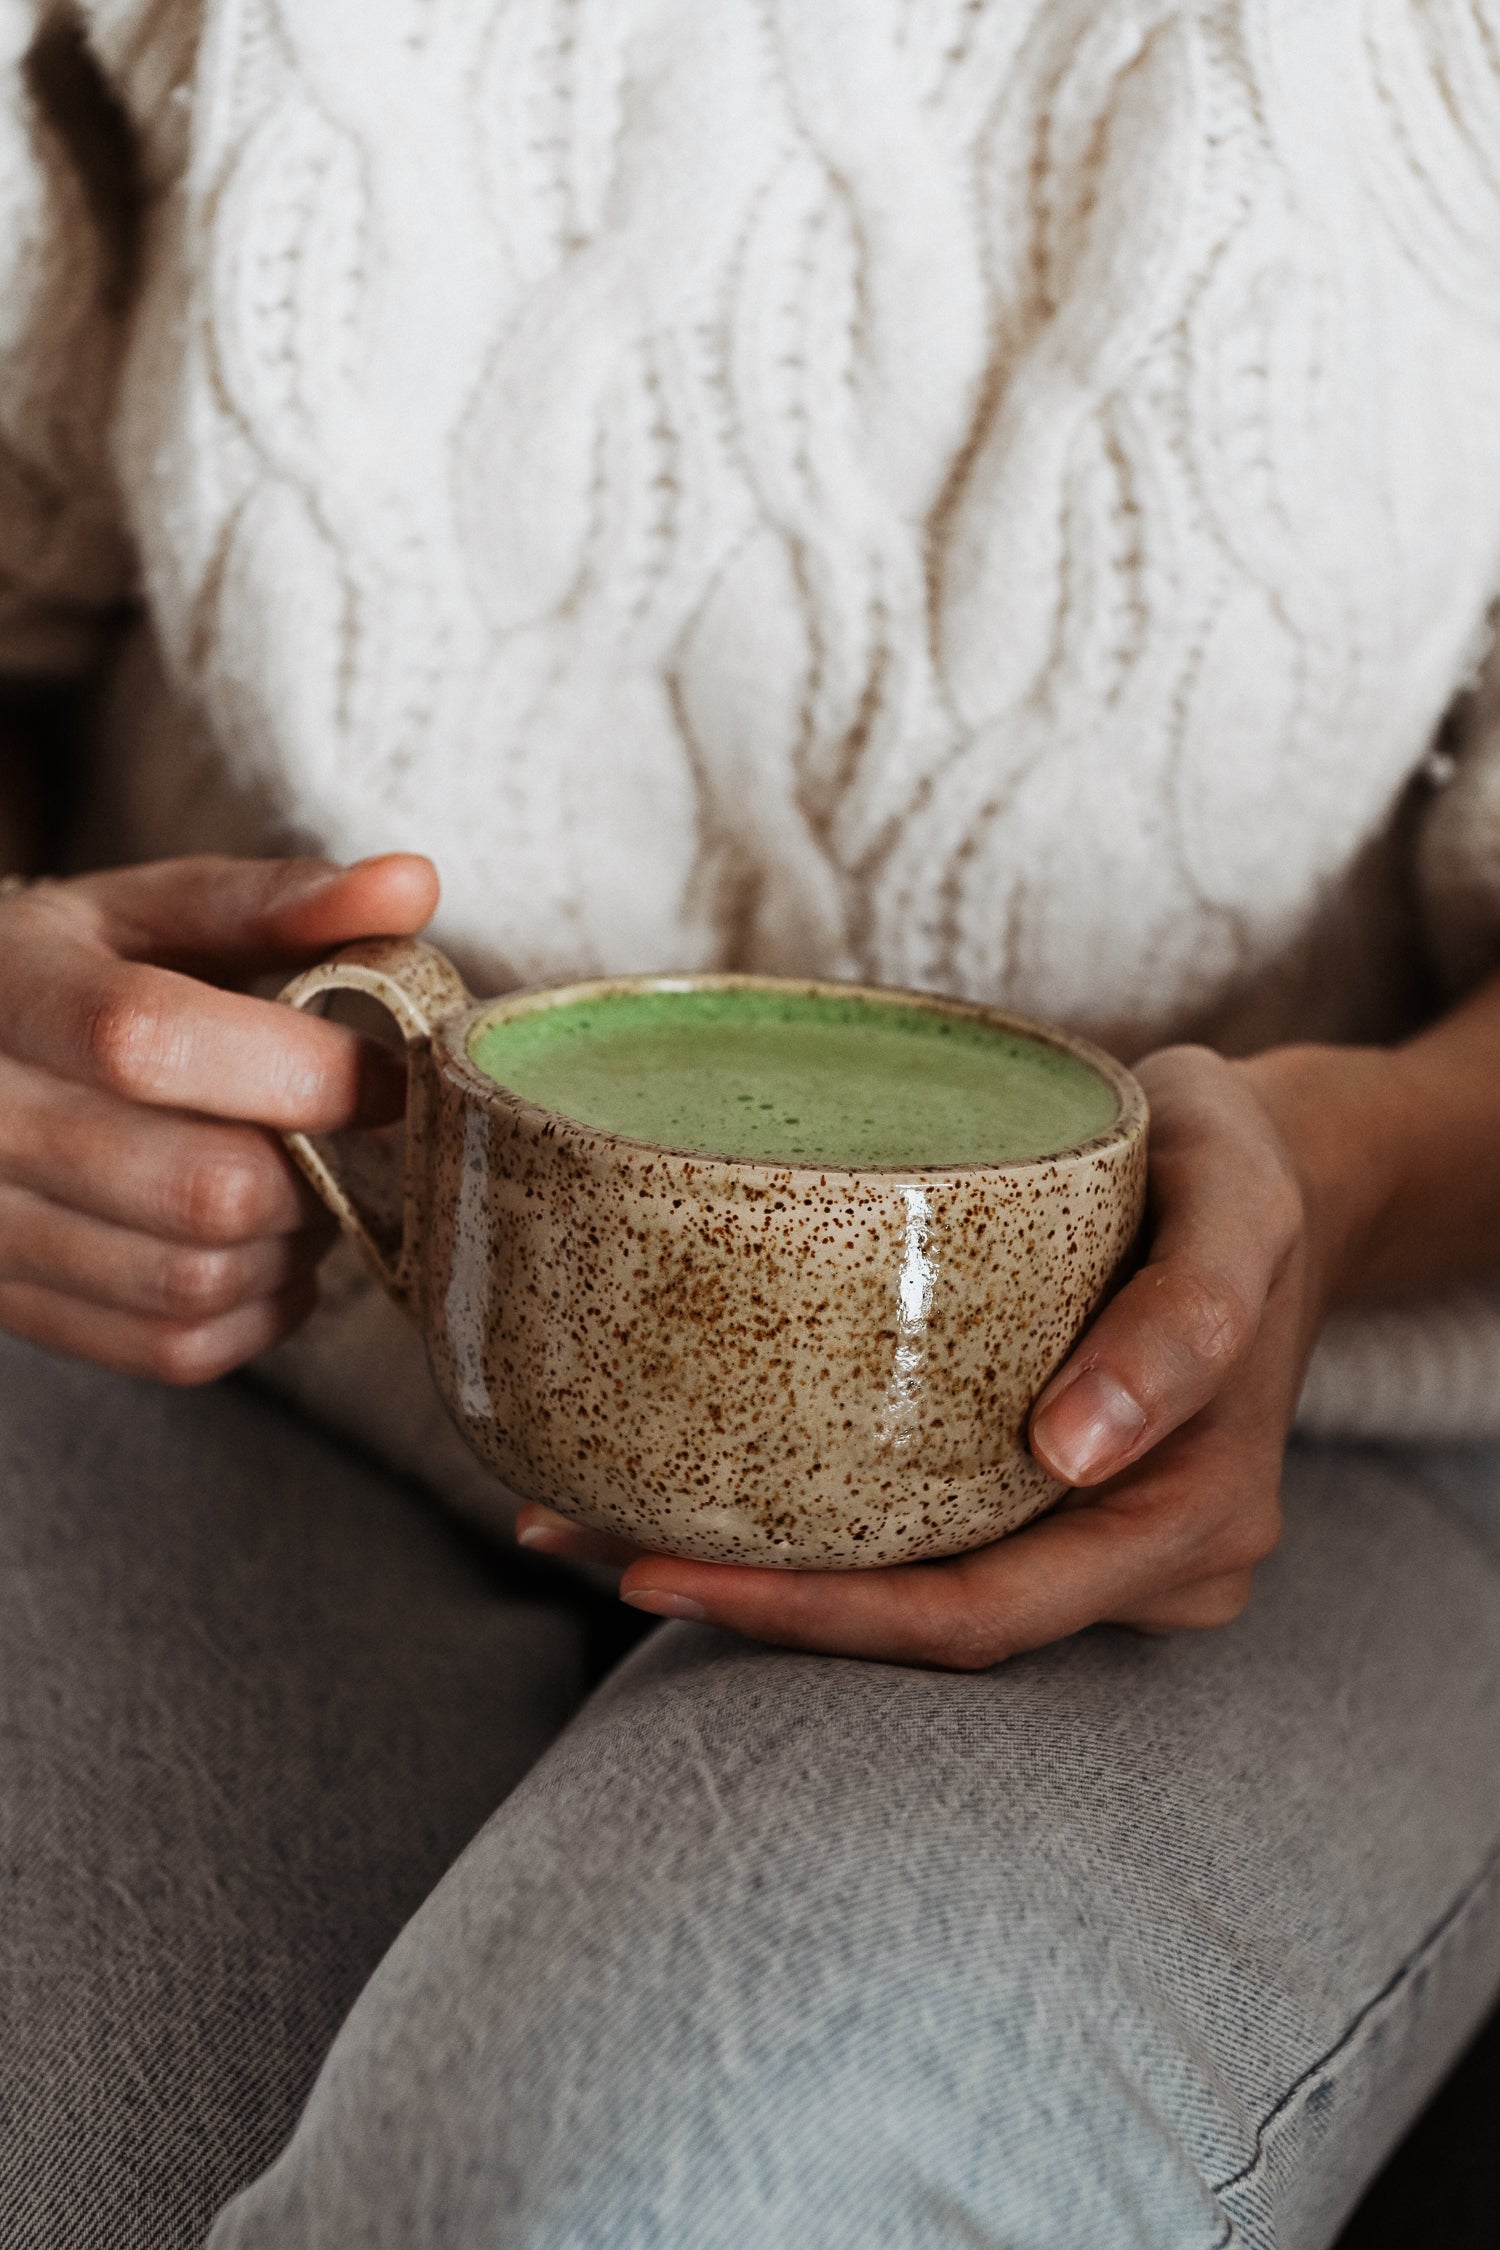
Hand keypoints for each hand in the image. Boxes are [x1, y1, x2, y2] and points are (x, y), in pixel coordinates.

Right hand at [0, 853, 436, 1381]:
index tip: (396, 1072)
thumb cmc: (58, 978)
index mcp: (9, 992)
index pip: (155, 1041)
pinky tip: (268, 1253)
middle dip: (321, 1171)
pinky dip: (258, 1314)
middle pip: (201, 1187)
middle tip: (357, 1140)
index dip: (309, 1068)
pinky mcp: (17, 1308)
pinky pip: (172, 1347)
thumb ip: (275, 901)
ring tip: (312, 1188)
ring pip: (196, 1281)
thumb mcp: (140, 913)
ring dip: (296, 1247)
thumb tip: (415, 884)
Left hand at [517, 1044, 1362, 1667]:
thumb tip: (1070, 1451)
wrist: (1279, 1178)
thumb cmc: (1244, 1172)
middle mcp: (1137, 1566)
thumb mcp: (1238, 1204)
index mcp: (1187, 1526)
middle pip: (917, 1629)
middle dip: (747, 1603)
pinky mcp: (1040, 1500)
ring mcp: (1085, 1544)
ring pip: (907, 1591)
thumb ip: (1185, 1318)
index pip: (978, 1616)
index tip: (658, 1568)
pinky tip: (682, 1484)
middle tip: (569, 1540)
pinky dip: (805, 1525)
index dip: (814, 1618)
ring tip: (581, 1520)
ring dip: (756, 1571)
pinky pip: (920, 1538)